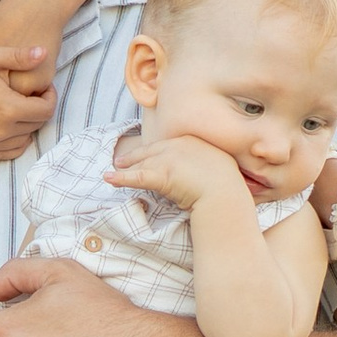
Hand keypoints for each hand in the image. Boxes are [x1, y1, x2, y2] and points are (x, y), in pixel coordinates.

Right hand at [0, 39, 55, 167]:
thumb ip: (21, 56)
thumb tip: (44, 52)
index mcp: (7, 109)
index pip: (46, 111)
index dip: (50, 98)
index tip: (44, 88)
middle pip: (35, 127)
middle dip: (37, 111)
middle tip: (31, 96)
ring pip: (22, 142)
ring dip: (25, 127)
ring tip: (17, 109)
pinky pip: (4, 153)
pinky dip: (10, 142)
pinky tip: (6, 124)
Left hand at [110, 131, 255, 225]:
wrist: (226, 195)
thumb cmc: (227, 188)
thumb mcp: (218, 168)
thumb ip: (206, 165)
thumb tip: (201, 173)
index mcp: (193, 141)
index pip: (167, 145)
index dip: (153, 150)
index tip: (145, 154)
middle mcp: (180, 145)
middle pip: (151, 151)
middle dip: (134, 156)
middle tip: (121, 160)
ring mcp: (170, 158)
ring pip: (142, 163)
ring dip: (125, 168)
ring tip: (112, 172)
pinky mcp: (162, 174)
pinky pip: (137, 176)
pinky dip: (121, 178)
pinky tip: (109, 179)